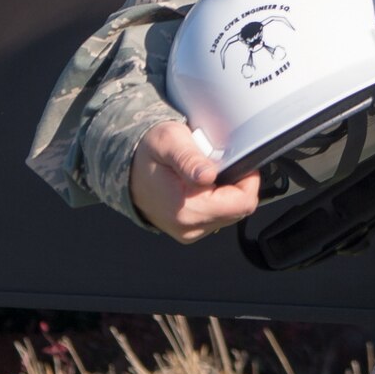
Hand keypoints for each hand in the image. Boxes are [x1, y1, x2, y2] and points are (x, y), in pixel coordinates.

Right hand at [129, 120, 260, 243]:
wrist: (126, 169)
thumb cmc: (148, 152)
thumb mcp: (169, 141)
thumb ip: (190, 159)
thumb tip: (208, 175)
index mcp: (187, 209)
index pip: (242, 203)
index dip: (249, 180)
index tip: (239, 161)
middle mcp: (189, 227)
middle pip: (238, 209)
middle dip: (235, 184)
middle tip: (216, 163)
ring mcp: (189, 232)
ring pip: (230, 214)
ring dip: (226, 192)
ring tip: (205, 173)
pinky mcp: (190, 230)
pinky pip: (217, 216)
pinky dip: (216, 199)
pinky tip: (201, 184)